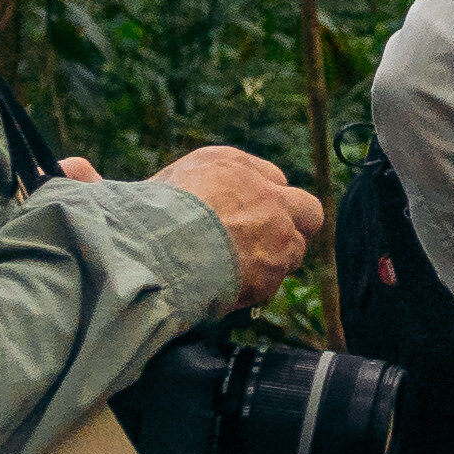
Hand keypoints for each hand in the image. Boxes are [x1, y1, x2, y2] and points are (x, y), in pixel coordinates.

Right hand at [151, 146, 325, 309]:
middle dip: (295, 224)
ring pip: (295, 248)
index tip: (250, 216)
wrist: (155, 251)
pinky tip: (230, 289)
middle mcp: (265, 193)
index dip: (263, 201)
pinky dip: (257, 287)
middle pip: (306, 209)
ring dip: (275, 260)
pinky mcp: (274, 267)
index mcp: (233, 165)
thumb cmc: (146, 219)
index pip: (271, 178)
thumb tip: (160, 192)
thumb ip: (190, 187)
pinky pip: (275, 281)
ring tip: (239, 271)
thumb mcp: (164, 185)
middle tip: (271, 241)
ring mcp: (277, 230)